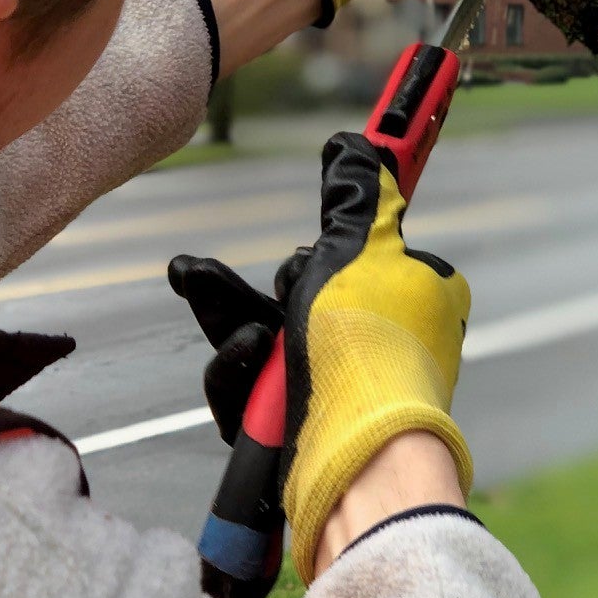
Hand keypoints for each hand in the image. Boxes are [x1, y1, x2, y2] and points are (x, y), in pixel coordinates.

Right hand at [168, 131, 472, 581]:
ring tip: (250, 337)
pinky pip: (249, 394)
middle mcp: (373, 347)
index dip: (313, 257)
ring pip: (257, 349)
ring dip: (236, 333)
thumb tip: (355, 142)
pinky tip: (245, 361)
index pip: (345, 263)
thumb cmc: (366, 347)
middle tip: (189, 271)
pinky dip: (240, 377)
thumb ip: (351, 196)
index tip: (291, 257)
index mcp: (408, 300)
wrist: (357, 456)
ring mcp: (334, 392)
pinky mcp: (296, 432)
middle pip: (285, 304)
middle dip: (233, 292)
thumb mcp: (356, 248)